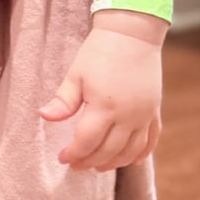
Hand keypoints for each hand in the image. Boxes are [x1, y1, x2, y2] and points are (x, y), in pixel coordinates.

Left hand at [38, 27, 161, 170]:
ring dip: (114, 162)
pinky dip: (140, 154)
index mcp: (105, 107)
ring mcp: (144, 115)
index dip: (73, 153)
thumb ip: (63, 101)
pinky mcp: (154, 110)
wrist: (132, 34)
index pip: (87, 142)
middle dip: (90, 162)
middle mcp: (128, 115)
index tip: (62, 158)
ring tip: (97, 165)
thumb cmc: (100, 52)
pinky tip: (128, 159)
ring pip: (131, 151)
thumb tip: (44, 116)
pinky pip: (151, 140)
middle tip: (76, 165)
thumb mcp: (76, 74)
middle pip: (109, 151)